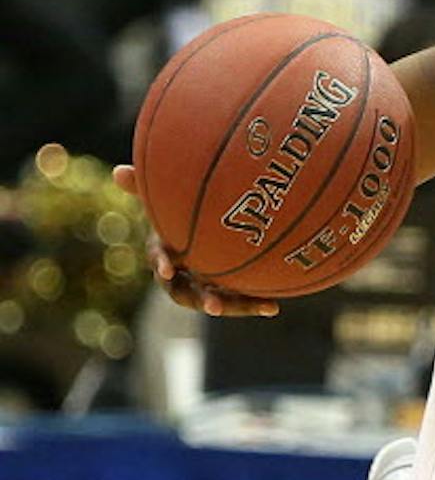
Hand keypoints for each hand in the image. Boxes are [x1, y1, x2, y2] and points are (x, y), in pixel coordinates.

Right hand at [112, 165, 279, 317]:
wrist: (206, 232)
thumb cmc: (180, 212)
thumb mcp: (167, 198)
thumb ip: (147, 187)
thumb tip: (117, 171)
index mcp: (167, 251)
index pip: (159, 258)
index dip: (161, 262)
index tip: (167, 268)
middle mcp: (183, 274)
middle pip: (187, 293)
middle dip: (200, 299)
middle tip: (213, 307)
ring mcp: (204, 285)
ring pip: (216, 301)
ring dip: (234, 307)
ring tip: (259, 308)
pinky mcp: (225, 291)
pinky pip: (237, 301)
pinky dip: (253, 303)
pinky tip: (273, 307)